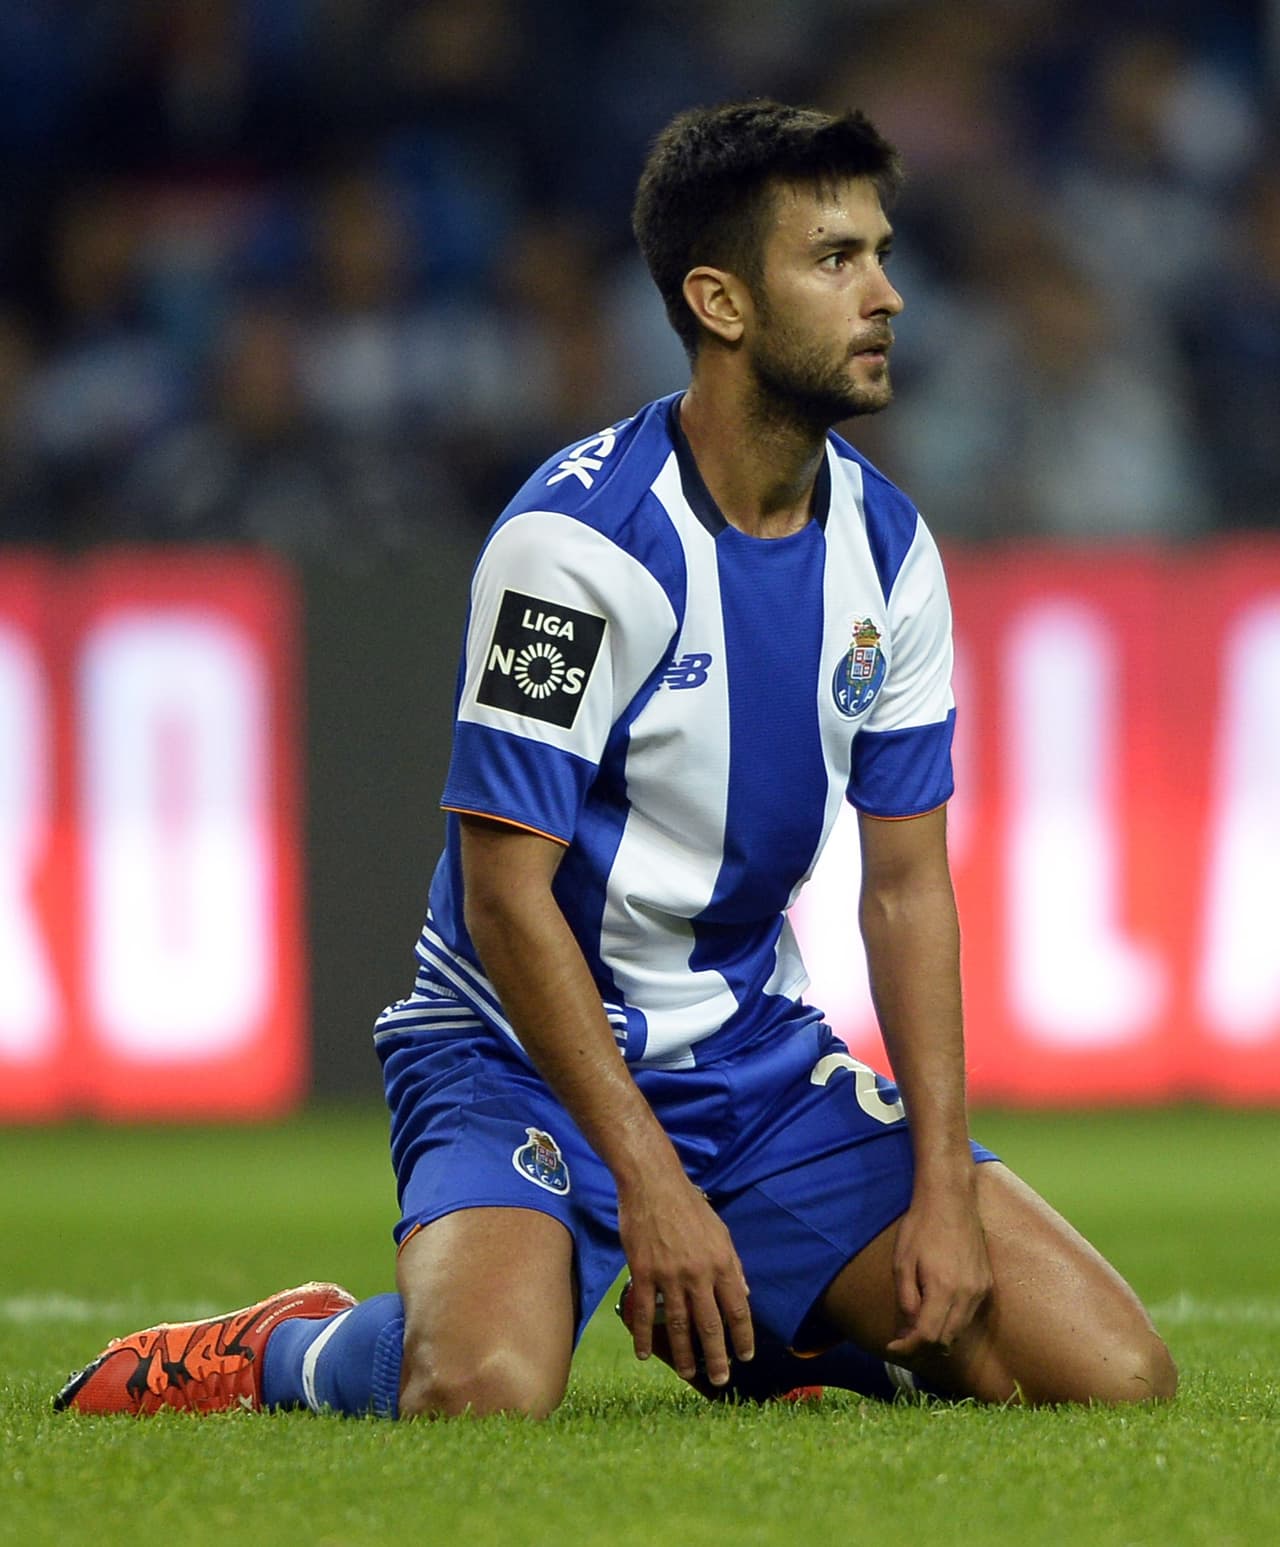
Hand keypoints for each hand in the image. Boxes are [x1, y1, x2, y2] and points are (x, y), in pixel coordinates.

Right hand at [617, 1169, 753, 1386]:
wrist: (654, 1184)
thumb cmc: (689, 1206)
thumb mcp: (721, 1231)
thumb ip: (733, 1265)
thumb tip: (745, 1295)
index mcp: (722, 1263)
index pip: (737, 1309)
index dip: (742, 1337)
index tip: (745, 1357)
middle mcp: (699, 1274)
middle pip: (710, 1326)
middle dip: (717, 1357)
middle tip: (720, 1379)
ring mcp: (670, 1276)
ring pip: (679, 1325)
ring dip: (684, 1355)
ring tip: (687, 1374)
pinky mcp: (643, 1273)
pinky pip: (646, 1313)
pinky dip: (645, 1337)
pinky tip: (646, 1355)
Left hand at [885, 1183, 992, 1358]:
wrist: (950, 1199)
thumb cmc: (921, 1226)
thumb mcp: (902, 1262)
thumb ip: (906, 1299)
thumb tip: (907, 1331)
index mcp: (944, 1288)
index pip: (929, 1336)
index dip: (909, 1348)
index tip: (892, 1347)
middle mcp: (968, 1294)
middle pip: (947, 1340)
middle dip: (923, 1347)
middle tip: (902, 1340)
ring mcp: (981, 1289)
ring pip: (960, 1331)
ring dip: (939, 1337)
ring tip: (916, 1328)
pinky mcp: (987, 1283)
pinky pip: (970, 1315)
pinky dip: (952, 1322)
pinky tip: (937, 1311)